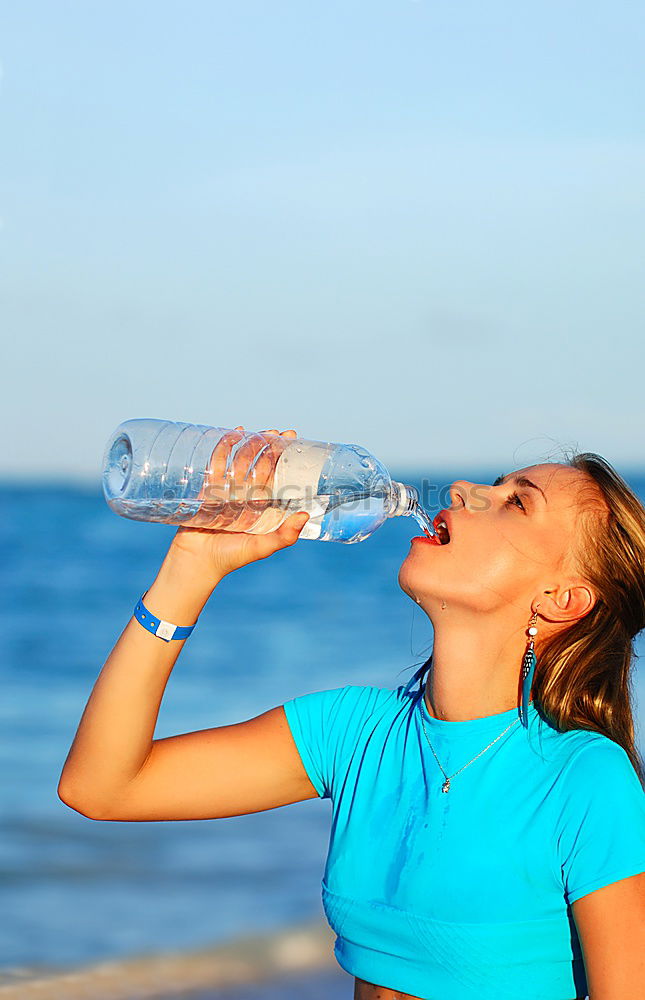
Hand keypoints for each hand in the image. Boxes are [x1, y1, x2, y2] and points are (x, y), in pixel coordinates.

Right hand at [169, 427, 309, 580]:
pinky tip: (231, 434)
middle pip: (260, 465)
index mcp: (262, 507)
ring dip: (248, 445)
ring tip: (255, 430)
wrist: (195, 563)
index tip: (293, 442)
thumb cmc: (230, 558)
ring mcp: (227, 492)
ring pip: (240, 462)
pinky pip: (216, 465)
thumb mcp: (261, 547)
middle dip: (268, 447)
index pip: (277, 477)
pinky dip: (223, 449)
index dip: (285, 460)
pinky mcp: (207, 489)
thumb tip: (305, 515)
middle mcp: (247, 497)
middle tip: (277, 432)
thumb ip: (283, 536)